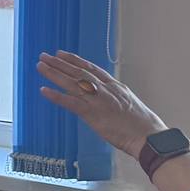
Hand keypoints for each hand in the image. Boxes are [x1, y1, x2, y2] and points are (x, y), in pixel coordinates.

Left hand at [36, 52, 164, 155]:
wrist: (149, 136)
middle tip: (44, 56)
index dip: (75, 60)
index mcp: (115, 86)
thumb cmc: (143, 125)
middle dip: (60, 63)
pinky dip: (56, 96)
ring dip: (54, 73)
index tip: (62, 54)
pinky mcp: (93, 114)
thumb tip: (108, 98)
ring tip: (40, 66)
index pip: (91, 69)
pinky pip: (70, 102)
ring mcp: (98, 100)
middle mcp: (105, 89)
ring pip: (72, 83)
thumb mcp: (130, 104)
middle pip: (78, 72)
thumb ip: (116, 98)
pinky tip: (44, 90)